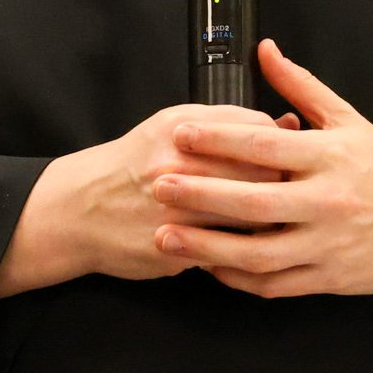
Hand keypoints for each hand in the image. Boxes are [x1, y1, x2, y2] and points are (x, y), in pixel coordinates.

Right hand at [79, 100, 301, 282]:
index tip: (290, 156)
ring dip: (270, 220)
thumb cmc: (133, 165)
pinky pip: (228, 249)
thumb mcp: (173, 126)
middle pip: (262, 172)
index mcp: (184, 127)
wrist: (78, 209)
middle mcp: (179, 164)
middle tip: (294, 192)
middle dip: (284, 184)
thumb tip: (289, 123)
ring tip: (275, 219)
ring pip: (251, 215)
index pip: (258, 130)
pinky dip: (245, 248)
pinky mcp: (174, 246)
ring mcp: (176, 208)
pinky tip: (248, 244)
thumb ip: (229, 122)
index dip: (282, 145)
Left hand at [146, 38, 372, 297]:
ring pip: (257, 252)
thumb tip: (264, 49)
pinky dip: (237, 276)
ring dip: (207, 247)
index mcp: (331, 156)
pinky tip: (207, 265)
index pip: (265, 147)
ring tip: (165, 237)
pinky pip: (274, 283)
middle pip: (254, 201)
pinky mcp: (327, 278)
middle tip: (158, 185)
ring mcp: (327, 244)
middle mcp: (328, 201)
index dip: (219, 140)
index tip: (181, 135)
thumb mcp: (348, 119)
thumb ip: (300, 86)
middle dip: (200, 194)